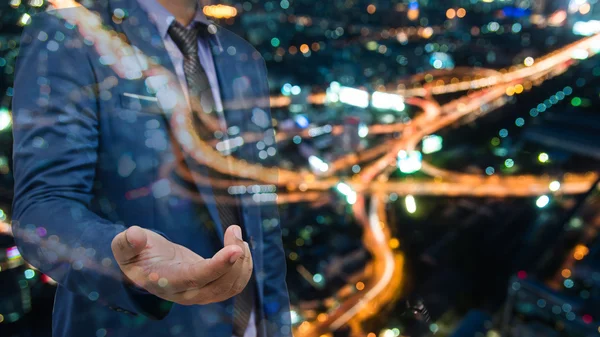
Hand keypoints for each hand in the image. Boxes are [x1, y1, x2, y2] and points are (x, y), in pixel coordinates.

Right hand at [111, 225, 252, 304]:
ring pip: (232, 286)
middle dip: (235, 257)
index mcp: (167, 282)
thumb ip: (127, 242)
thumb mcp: (124, 247)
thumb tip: (134, 235)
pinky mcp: (211, 287)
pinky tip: (239, 246)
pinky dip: (244, 266)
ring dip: (242, 262)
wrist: (145, 267)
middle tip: (234, 229)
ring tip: (236, 235)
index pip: (197, 278)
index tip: (235, 249)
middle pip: (221, 284)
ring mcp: (201, 293)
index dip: (218, 265)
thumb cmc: (135, 254)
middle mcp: (187, 293)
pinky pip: (235, 284)